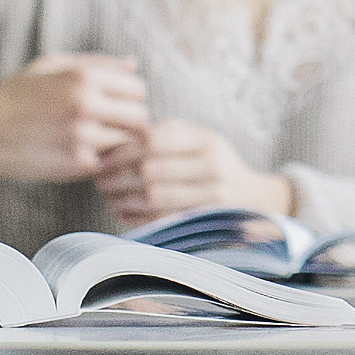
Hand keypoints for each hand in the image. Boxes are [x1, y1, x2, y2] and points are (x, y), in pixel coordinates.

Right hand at [0, 53, 149, 188]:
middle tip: (108, 126)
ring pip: (127, 142)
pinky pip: (107, 163)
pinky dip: (100, 161)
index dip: (128, 97)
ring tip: (93, 140)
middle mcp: (86, 105)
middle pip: (139, 116)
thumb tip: (133, 64)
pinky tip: (80, 154)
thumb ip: (95, 63)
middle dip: (128, 121)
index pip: (137, 88)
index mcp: (83, 77)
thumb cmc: (15, 96)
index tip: (113, 105)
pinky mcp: (74, 164)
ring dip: (115, 142)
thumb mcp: (50, 66)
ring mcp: (82, 136)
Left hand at [97, 119, 294, 228]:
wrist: (254, 199)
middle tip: (99, 179)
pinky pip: (160, 220)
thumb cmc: (214, 165)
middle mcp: (212, 167)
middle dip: (117, 176)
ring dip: (122, 198)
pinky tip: (123, 212)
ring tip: (108, 195)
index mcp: (207, 141)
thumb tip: (116, 137)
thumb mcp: (200, 140)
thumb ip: (166, 134)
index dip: (123, 149)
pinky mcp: (204, 221)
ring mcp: (211, 196)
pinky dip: (135, 217)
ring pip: (153, 197)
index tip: (104, 157)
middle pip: (151, 170)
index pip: (154, 140)